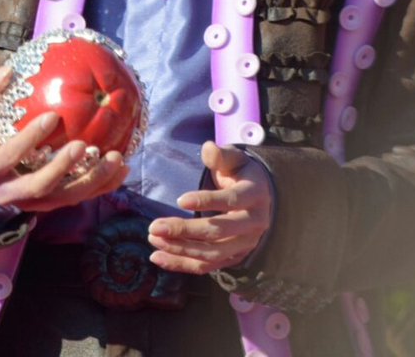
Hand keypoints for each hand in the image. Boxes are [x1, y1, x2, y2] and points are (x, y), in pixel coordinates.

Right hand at [0, 65, 128, 212]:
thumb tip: (7, 71)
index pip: (7, 158)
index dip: (28, 140)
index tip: (52, 117)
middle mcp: (9, 192)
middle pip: (39, 186)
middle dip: (62, 168)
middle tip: (84, 144)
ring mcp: (32, 202)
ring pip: (64, 197)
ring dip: (91, 180)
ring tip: (114, 158)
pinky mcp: (50, 204)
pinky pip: (79, 198)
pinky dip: (102, 186)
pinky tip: (121, 167)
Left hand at [147, 140, 272, 274]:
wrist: (261, 199)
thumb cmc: (241, 175)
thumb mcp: (235, 159)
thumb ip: (221, 155)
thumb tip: (208, 147)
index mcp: (254, 196)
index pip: (231, 201)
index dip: (207, 201)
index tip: (179, 200)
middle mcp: (253, 224)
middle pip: (218, 232)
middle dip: (185, 231)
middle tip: (155, 227)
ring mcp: (244, 245)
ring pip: (211, 253)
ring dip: (180, 249)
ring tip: (153, 239)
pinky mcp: (233, 258)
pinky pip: (206, 266)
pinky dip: (182, 264)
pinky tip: (157, 257)